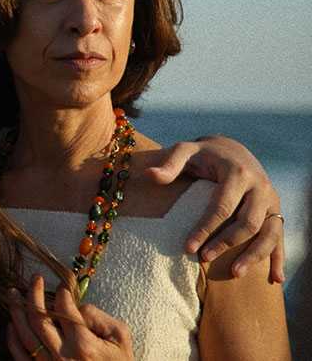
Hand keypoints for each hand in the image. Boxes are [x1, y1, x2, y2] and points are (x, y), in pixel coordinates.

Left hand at [6, 275, 132, 360]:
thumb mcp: (120, 336)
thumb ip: (98, 316)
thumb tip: (74, 305)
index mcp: (84, 346)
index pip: (64, 310)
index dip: (61, 293)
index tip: (61, 285)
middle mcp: (64, 357)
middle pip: (39, 320)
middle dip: (33, 294)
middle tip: (34, 279)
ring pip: (26, 336)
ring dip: (16, 312)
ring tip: (13, 294)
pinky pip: (21, 357)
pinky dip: (12, 340)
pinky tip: (11, 323)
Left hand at [145, 135, 283, 282]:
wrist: (233, 150)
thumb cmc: (203, 155)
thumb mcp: (186, 151)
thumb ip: (170, 164)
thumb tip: (150, 176)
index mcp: (237, 172)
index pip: (222, 206)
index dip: (205, 228)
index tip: (188, 247)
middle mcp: (260, 187)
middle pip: (248, 222)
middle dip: (226, 243)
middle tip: (204, 258)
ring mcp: (272, 201)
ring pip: (269, 232)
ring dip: (254, 255)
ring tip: (235, 274)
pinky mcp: (276, 211)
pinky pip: (279, 237)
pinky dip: (278, 258)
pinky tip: (275, 279)